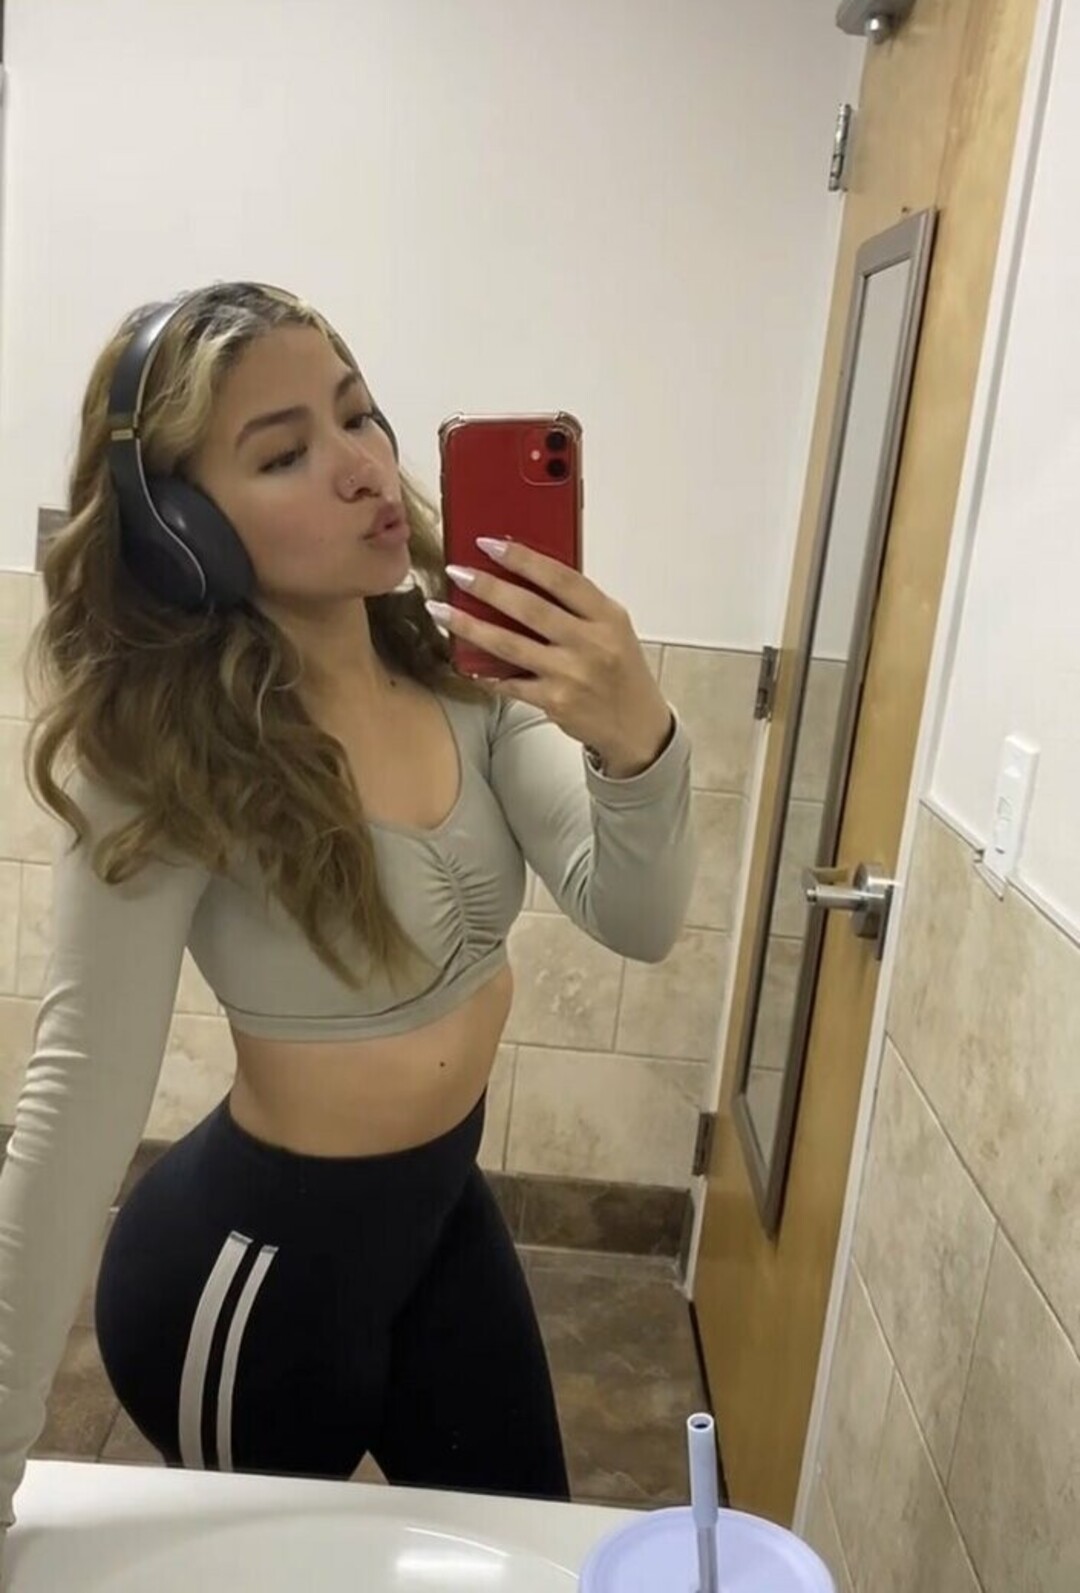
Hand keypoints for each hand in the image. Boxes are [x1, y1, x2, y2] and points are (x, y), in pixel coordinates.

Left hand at [427, 538, 672, 777]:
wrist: (637, 725)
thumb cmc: (620, 671)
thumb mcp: (613, 629)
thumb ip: (578, 605)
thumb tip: (525, 575)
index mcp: (607, 617)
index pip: (560, 578)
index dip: (522, 558)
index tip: (489, 544)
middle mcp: (590, 644)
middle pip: (529, 608)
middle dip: (487, 587)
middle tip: (456, 573)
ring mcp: (570, 675)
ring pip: (509, 645)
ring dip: (469, 626)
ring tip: (441, 611)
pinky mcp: (554, 702)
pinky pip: (509, 682)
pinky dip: (485, 672)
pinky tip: (464, 661)